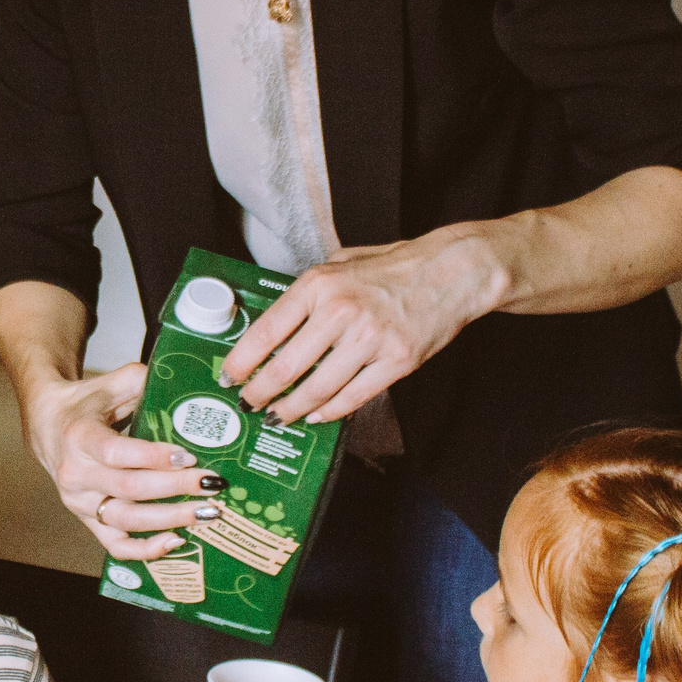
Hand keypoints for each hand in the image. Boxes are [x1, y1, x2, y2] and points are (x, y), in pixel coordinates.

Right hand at [22, 362, 222, 560]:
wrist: (49, 427)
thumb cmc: (86, 404)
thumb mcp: (110, 383)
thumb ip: (142, 380)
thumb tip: (181, 387)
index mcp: (79, 437)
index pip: (118, 453)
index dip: (154, 457)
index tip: (188, 455)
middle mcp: (76, 474)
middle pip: (129, 489)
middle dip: (176, 488)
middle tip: (212, 483)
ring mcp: (80, 503)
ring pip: (127, 521)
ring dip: (171, 519)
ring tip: (207, 513)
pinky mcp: (88, 521)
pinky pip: (117, 546)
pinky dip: (147, 550)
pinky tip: (177, 540)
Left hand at [223, 231, 510, 423]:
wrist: (451, 271)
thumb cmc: (393, 267)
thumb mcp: (340, 264)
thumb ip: (308, 293)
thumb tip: (273, 329)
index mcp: (319, 284)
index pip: (266, 331)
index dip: (242, 361)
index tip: (229, 377)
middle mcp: (341, 311)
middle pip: (286, 368)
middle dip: (260, 393)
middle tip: (249, 405)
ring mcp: (370, 339)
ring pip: (317, 389)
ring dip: (292, 409)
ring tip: (278, 417)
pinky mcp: (397, 361)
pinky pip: (353, 397)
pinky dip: (329, 411)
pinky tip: (315, 415)